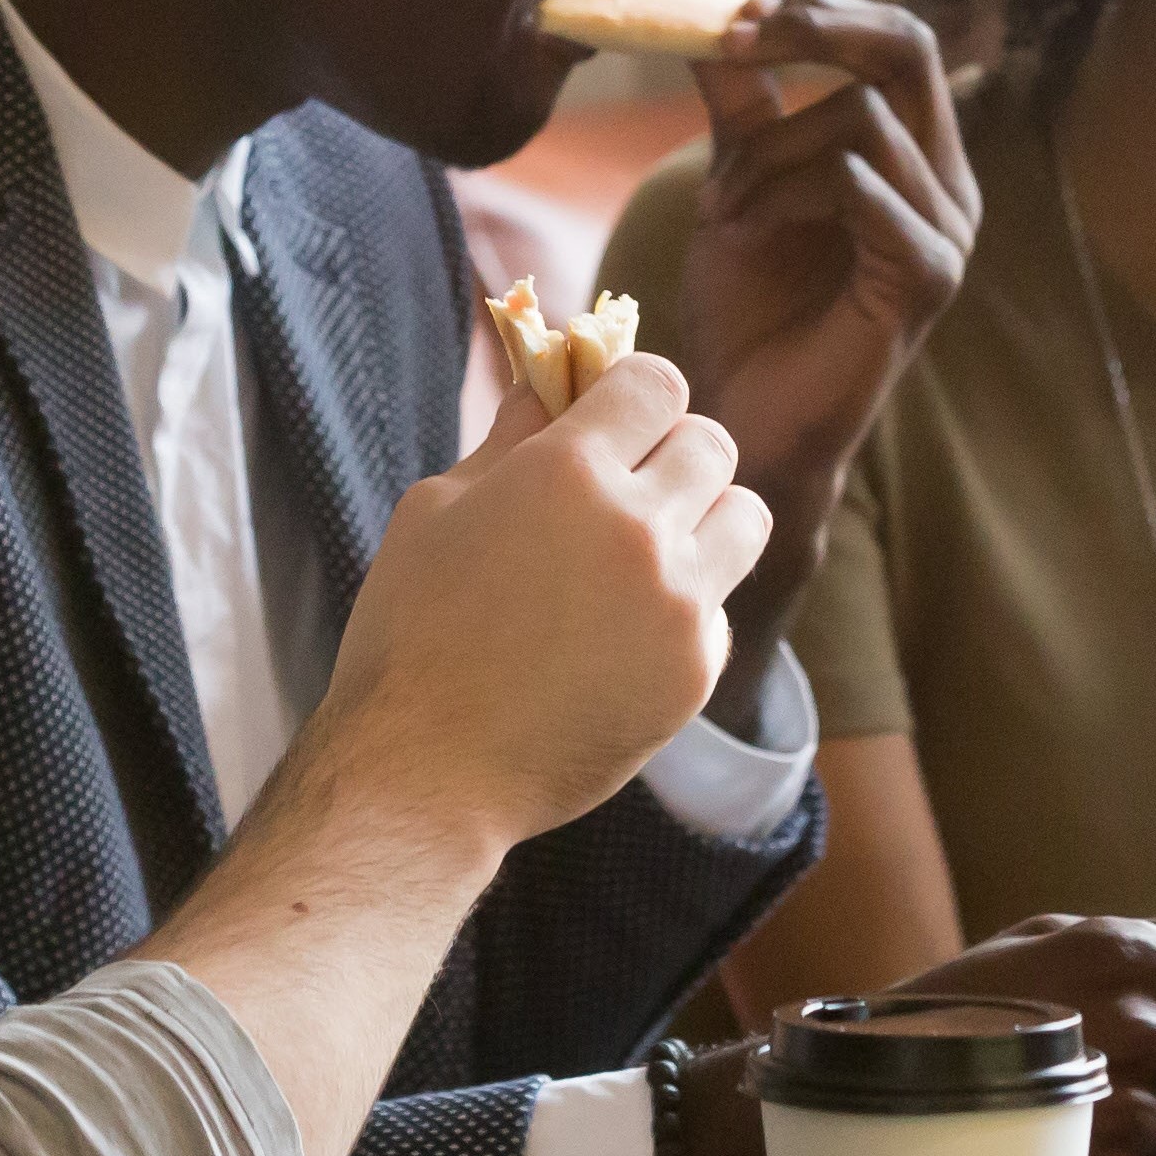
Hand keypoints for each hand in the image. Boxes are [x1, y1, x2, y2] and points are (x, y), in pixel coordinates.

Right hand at [324, 354, 770, 850]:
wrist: (428, 772)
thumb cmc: (410, 632)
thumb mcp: (435, 510)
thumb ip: (508, 439)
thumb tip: (550, 384)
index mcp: (568, 472)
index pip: (657, 383)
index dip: (634, 393)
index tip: (613, 416)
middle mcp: (639, 527)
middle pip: (712, 443)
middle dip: (671, 451)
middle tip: (629, 485)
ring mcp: (678, 602)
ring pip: (745, 517)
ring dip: (705, 517)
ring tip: (651, 549)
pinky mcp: (696, 669)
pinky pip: (721, 604)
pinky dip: (687, 605)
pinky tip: (626, 632)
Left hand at [668, 0, 980, 616]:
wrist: (743, 421)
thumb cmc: (748, 308)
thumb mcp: (738, 176)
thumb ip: (740, 95)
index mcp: (915, 152)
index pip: (891, 38)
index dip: (816, 3)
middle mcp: (948, 183)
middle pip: (908, 50)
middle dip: (814, 27)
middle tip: (732, 33)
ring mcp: (947, 233)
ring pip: (865, 120)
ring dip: (770, 149)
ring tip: (719, 204)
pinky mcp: (927, 280)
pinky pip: (867, 190)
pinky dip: (794, 190)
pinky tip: (745, 224)